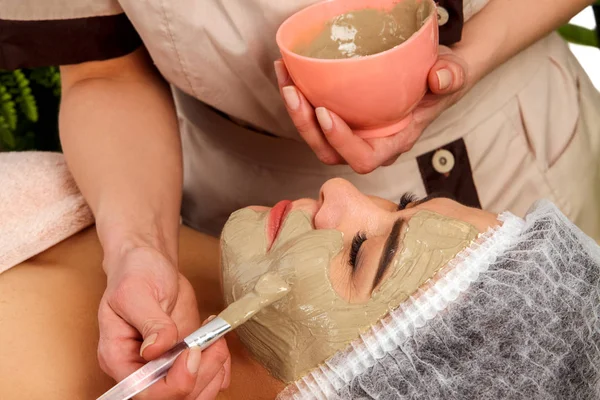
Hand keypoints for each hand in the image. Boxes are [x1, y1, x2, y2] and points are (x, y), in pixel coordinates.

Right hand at [98, 245, 230, 398]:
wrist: (150, 263)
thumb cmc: (135, 273)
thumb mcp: (136, 292)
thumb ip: (149, 321)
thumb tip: (156, 348)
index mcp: (118, 357)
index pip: (144, 392)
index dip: (174, 382)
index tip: (192, 352)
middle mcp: (140, 369)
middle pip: (173, 397)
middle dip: (200, 375)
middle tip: (213, 343)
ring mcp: (164, 365)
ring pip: (193, 393)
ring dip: (213, 371)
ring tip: (217, 340)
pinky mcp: (183, 358)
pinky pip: (205, 380)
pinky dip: (220, 369)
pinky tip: (219, 344)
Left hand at [274, 46, 468, 173]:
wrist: (431, 76)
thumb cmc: (440, 81)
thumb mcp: (452, 76)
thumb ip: (450, 79)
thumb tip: (439, 78)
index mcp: (392, 143)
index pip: (363, 158)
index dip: (341, 142)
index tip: (326, 112)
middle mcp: (367, 143)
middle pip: (328, 152)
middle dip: (306, 126)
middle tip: (293, 92)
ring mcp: (351, 133)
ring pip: (315, 136)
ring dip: (295, 111)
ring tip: (285, 77)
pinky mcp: (341, 118)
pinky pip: (313, 116)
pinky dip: (298, 96)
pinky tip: (288, 71)